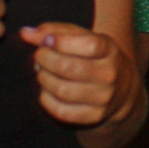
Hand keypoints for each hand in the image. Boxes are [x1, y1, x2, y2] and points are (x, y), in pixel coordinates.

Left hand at [22, 22, 137, 127]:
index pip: (88, 44)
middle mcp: (110, 74)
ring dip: (44, 79)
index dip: (61, 41)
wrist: (122, 89)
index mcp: (110, 50)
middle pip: (68, 68)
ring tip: (42, 72)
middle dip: (45, 59)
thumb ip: (55, 31)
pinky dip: (46, 99)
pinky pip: (61, 110)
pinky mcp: (94, 116)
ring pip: (62, 90)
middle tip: (39, 56)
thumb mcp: (83, 38)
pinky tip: (47, 90)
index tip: (47, 41)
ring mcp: (103, 98)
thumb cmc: (95, 57)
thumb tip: (26, 33)